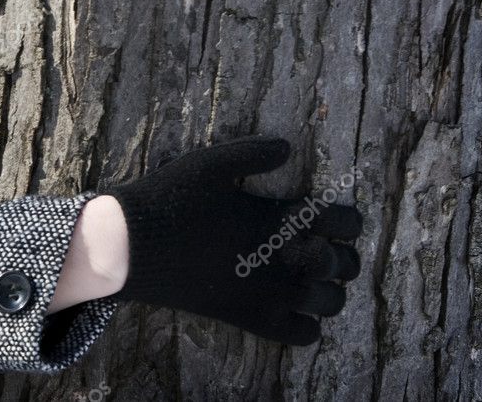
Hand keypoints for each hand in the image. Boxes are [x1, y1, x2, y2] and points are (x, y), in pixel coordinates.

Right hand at [104, 136, 362, 345]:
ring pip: (330, 302)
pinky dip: (307, 324)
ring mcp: (268, 294)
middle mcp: (283, 259)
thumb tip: (288, 147)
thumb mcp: (209, 164)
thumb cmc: (170, 200)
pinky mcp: (250, 318)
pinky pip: (302, 334)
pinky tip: (291, 306)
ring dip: (329, 288)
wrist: (133, 247)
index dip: (348, 219)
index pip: (343, 222)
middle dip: (343, 255)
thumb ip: (254, 153)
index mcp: (279, 218)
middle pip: (344, 265)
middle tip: (323, 246)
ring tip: (310, 277)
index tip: (338, 217)